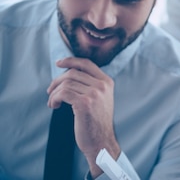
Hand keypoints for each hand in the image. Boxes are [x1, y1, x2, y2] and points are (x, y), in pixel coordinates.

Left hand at [47, 57, 120, 176]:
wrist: (101, 141)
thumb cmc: (96, 122)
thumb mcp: (100, 99)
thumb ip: (91, 85)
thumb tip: (69, 74)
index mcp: (107, 82)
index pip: (87, 64)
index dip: (71, 61)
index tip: (58, 63)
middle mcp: (102, 85)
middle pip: (73, 73)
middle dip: (57, 81)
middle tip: (50, 91)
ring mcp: (94, 94)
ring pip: (66, 84)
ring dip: (54, 93)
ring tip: (53, 102)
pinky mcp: (84, 103)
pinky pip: (63, 94)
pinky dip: (54, 99)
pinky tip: (54, 106)